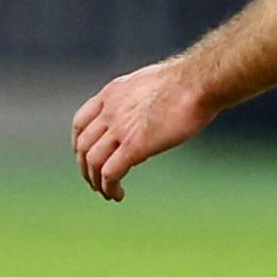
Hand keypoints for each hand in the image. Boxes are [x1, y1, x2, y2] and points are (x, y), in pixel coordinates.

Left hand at [72, 52, 215, 200]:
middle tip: (95, 181)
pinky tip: (118, 194)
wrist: (197, 83)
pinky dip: (109, 188)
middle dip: (85, 167)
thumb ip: (137, 98)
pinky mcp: (134, 146)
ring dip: (96, 182)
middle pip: (83, 145)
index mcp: (111, 93)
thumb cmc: (186, 82)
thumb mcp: (149, 83)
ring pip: (93, 162)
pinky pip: (110, 173)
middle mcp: (110, 110)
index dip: (79, 144)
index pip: (80, 122)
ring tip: (107, 193)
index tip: (86, 156)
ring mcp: (120, 128)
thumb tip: (144, 111)